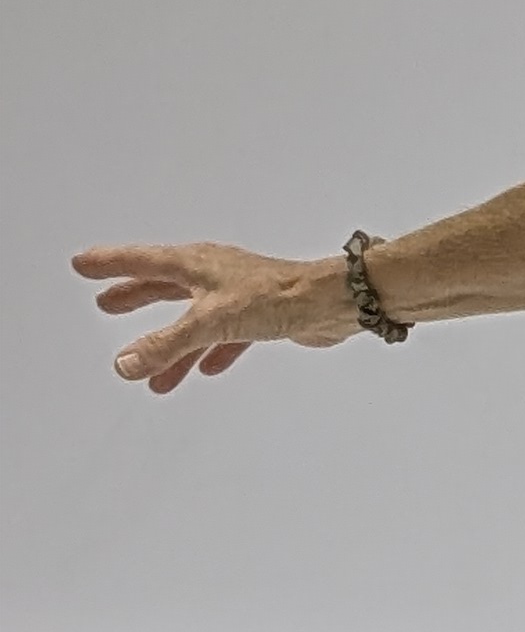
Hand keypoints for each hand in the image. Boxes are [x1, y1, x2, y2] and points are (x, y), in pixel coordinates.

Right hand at [73, 241, 357, 391]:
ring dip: (169, 343)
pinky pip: (225, 337)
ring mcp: (238, 295)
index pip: (142, 261)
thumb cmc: (277, 298)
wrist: (335, 304)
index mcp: (197, 264)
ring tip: (145, 368)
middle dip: (135, 297)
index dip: (111, 264)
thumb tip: (124, 364)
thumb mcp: (211, 321)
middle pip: (164, 286)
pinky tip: (203, 370)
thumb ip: (167, 345)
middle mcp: (215, 275)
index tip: (82, 264)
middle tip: (106, 304)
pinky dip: (209, 352)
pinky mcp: (262, 317)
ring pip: (193, 320)